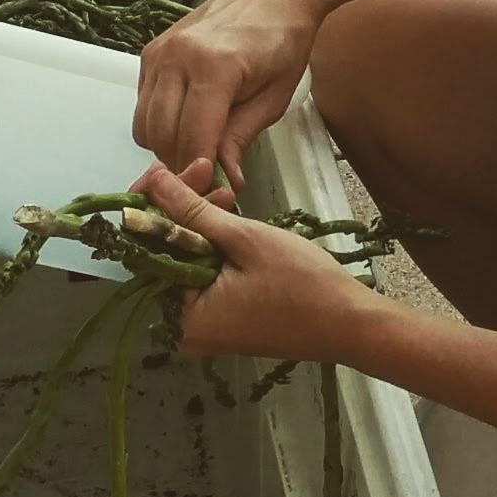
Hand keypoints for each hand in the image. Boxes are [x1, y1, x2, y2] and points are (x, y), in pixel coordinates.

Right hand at [133, 0, 328, 190]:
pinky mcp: (150, 51)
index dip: (198, 171)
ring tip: (199, 149)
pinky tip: (188, 122)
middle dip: (181, 164)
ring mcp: (159, 52)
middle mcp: (177, 57)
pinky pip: (143, 104)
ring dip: (167, 146)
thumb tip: (224, 181)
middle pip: (161, 135)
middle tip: (206, 177)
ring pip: (144, 124)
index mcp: (214, 67)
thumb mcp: (274, 98)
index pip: (193, 137)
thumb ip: (241, 138)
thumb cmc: (284, 42)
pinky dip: (159, 123)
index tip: (210, 190)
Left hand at [133, 157, 374, 360]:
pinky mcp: (224, 320)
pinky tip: (231, 221)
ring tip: (228, 195)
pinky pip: (206, 277)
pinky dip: (216, 248)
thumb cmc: (302, 283)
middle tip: (208, 174)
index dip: (155, 204)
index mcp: (180, 315)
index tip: (170, 169)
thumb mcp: (245, 240)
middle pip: (166, 254)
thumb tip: (152, 181)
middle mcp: (183, 328)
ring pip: (187, 261)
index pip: (146, 249)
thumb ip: (193, 211)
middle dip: (184, 210)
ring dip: (203, 225)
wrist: (350, 323)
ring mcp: (204, 327)